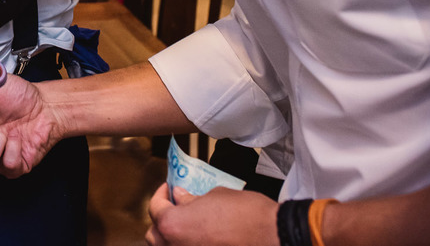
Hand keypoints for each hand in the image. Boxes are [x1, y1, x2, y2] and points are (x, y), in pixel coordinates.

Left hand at [146, 184, 277, 245]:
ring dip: (171, 238)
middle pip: (155, 235)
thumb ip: (191, 199)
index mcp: (172, 225)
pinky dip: (188, 245)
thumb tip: (179, 198)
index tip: (168, 188)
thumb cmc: (247, 214)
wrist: (275, 237)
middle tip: (173, 207)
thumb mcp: (214, 197)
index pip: (155, 209)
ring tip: (185, 226)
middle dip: (161, 220)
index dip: (160, 195)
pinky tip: (199, 239)